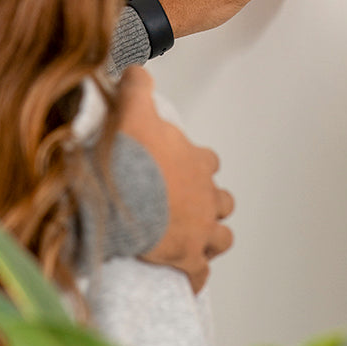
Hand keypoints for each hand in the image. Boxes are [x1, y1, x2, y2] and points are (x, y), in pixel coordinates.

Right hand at [117, 67, 232, 292]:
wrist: (123, 198)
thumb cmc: (131, 156)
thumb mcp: (132, 109)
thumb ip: (137, 87)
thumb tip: (136, 66)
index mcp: (198, 162)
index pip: (210, 162)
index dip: (198, 166)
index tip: (181, 169)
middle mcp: (207, 195)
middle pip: (223, 202)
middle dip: (210, 205)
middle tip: (187, 209)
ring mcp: (201, 229)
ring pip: (222, 238)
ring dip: (209, 239)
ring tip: (190, 241)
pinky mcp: (189, 258)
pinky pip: (200, 274)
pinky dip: (194, 277)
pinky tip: (183, 279)